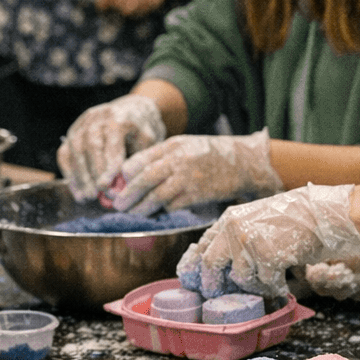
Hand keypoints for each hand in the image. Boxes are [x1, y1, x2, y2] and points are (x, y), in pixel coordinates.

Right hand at [57, 93, 166, 199]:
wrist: (133, 110)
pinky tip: (77, 190)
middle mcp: (96, 118)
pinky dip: (69, 173)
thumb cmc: (142, 131)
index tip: (106, 188)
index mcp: (118, 118)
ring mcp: (81, 124)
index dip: (108, 167)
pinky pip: (64, 153)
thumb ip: (134, 163)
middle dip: (92, 174)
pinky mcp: (72, 132)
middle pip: (89, 146)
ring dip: (79, 176)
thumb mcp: (147, 143)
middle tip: (96, 196)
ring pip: (74, 150)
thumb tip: (120, 189)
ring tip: (86, 197)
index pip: (111, 144)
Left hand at [95, 0, 169, 16]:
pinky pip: (136, 14)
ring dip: (122, 11)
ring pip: (125, 11)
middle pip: (116, 4)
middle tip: (115, 7)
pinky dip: (133, 13)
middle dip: (113, 7)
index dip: (103, 3)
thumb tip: (99, 5)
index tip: (101, 8)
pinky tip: (134, 7)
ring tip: (124, 7)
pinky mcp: (150, 2)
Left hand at [111, 129, 283, 213]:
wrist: (243, 161)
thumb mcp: (183, 147)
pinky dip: (164, 210)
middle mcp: (178, 160)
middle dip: (128, 194)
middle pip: (145, 178)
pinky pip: (175, 204)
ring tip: (133, 213)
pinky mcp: (199, 193)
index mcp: (171, 146)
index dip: (125, 174)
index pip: (141, 159)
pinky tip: (160, 213)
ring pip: (157, 195)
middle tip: (117, 205)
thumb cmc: (209, 154)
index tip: (116, 184)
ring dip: (142, 207)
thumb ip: (161, 158)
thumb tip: (132, 174)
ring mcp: (189, 177)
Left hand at [200, 183, 359, 300]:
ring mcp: (249, 240)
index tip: (191, 281)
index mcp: (230, 218)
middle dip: (212, 284)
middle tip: (218, 295)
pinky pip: (265, 283)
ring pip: (240, 277)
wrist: (323, 214)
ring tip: (270, 281)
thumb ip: (237, 236)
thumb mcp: (257, 220)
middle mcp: (234, 227)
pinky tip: (284, 282)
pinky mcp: (267, 255)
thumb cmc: (295, 220)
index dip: (194, 266)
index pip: (202, 244)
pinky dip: (275, 287)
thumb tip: (222, 266)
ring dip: (255, 286)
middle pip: (210, 263)